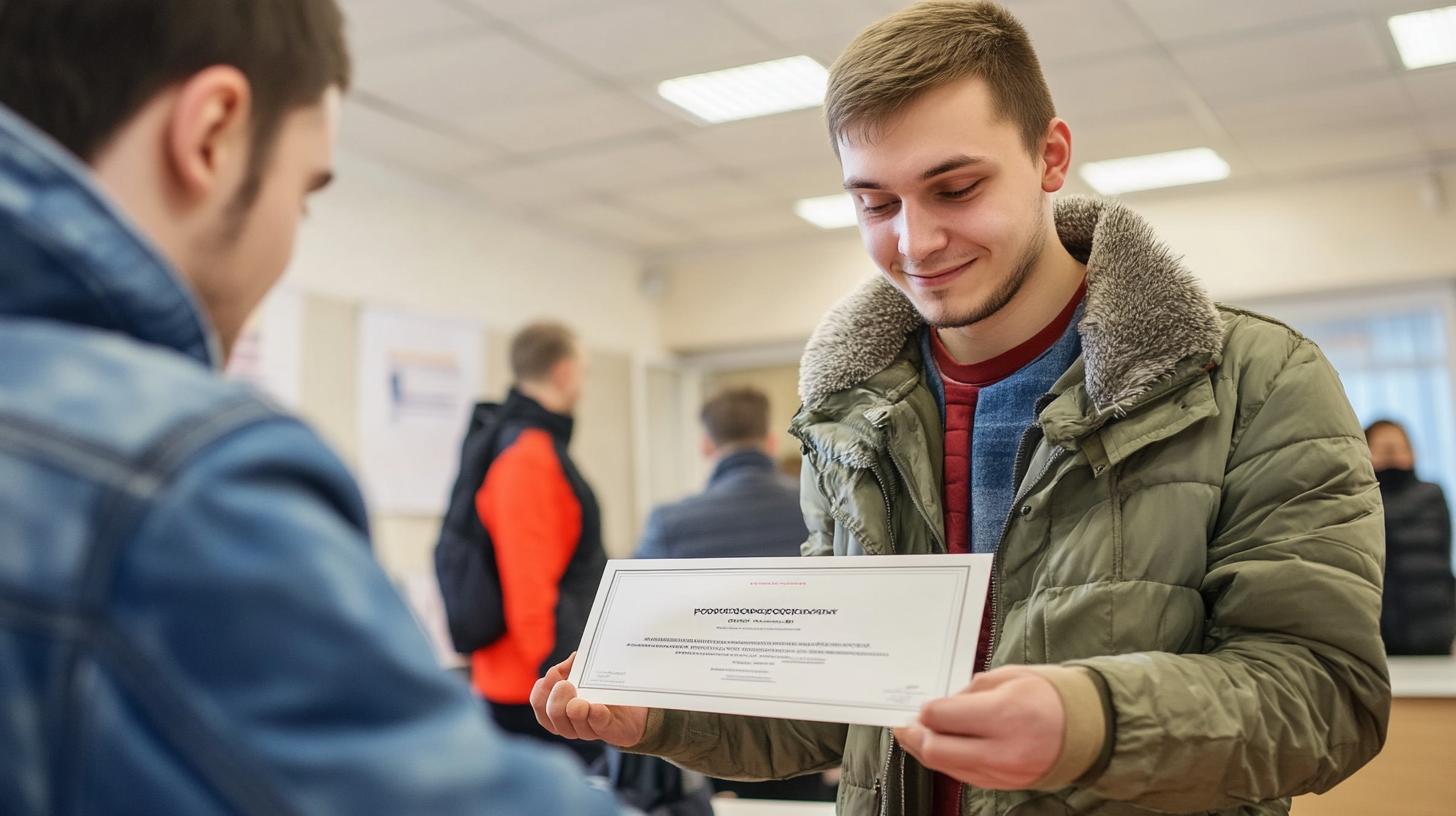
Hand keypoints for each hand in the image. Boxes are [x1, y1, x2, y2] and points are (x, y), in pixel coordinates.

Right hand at [530, 653, 649, 746]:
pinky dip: (596, 716)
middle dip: (556, 700)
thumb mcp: (587, 674)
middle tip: (565, 686)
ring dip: (575, 711)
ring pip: (573, 727)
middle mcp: (570, 723)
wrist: (635, 709)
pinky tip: (597, 708)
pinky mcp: (611, 732)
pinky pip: (600, 726)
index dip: (541, 690)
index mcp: (559, 709)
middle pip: (553, 716)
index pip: (538, 703)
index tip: (553, 676)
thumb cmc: (604, 690)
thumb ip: (577, 665)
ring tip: (579, 701)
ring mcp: (589, 730)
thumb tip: (574, 659)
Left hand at [893, 666, 1064, 789]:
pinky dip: (948, 760)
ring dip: (926, 750)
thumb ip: (972, 690)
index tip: (919, 703)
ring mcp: (1003, 773)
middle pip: (937, 750)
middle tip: (904, 724)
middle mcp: (1002, 749)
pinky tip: (941, 746)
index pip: (942, 717)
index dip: (924, 710)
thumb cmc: (1050, 695)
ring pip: (946, 767)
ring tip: (917, 735)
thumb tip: (942, 703)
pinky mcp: (1004, 785)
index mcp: (1004, 714)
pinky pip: (963, 775)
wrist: (1089, 729)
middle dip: (913, 735)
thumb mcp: (1011, 676)